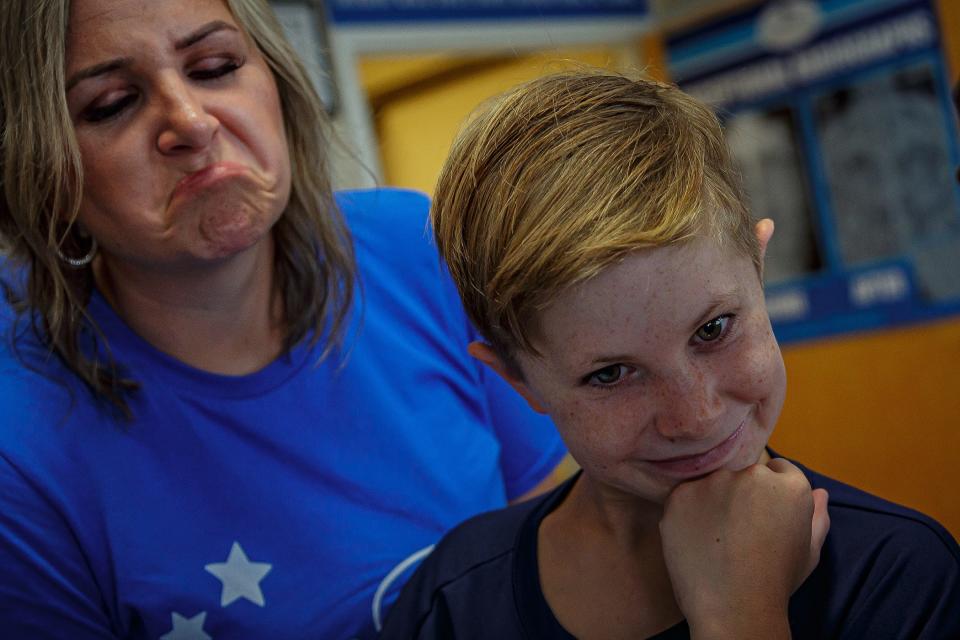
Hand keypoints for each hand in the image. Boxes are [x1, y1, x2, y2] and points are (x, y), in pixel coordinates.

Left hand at [659, 458, 829, 637]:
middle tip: (738, 529)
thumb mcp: (809, 553)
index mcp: (790, 485)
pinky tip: (695, 537)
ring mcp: (713, 483)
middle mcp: (752, 474)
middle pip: (744, 474)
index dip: (770, 494)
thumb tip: (820, 493)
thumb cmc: (777, 583)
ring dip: (713, 499)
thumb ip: (818, 517)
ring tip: (715, 537)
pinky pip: (685, 496)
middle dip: (741, 493)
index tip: (762, 514)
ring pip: (712, 482)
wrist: (733, 608)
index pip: (778, 470)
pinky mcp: (681, 494)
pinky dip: (688, 511)